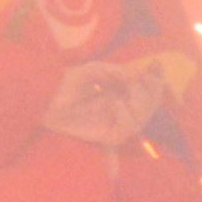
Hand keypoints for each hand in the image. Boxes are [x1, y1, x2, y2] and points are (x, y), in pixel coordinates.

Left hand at [41, 53, 180, 148]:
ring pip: (142, 117)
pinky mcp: (109, 136)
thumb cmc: (66, 83)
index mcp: (122, 94)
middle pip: (150, 104)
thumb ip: (116, 71)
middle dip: (153, 90)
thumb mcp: (93, 70)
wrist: (45, 99)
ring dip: (142, 101)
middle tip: (144, 77)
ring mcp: (116, 124)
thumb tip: (138, 74)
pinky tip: (117, 102)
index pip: (148, 91)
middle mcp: (122, 110)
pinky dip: (127, 114)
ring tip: (131, 87)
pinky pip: (127, 128)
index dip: (156, 79)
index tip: (156, 65)